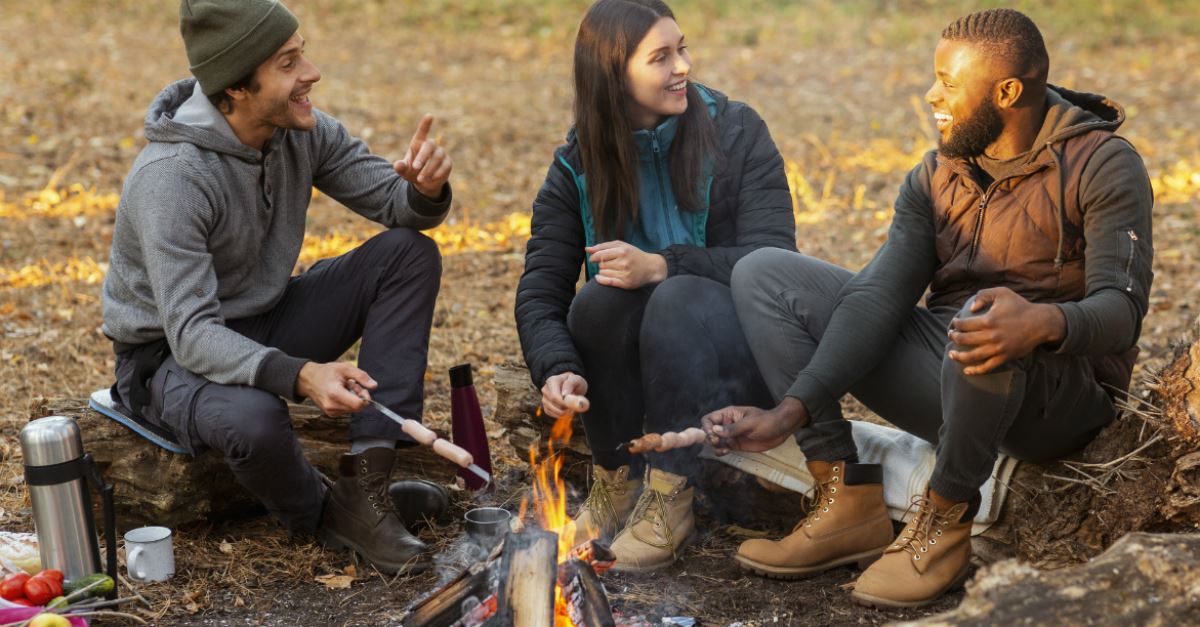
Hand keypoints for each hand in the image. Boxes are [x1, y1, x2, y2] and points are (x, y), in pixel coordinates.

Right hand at [297, 362, 374, 416]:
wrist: (308, 379)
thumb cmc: (327, 372)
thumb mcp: (345, 368)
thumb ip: (361, 376)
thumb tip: (374, 386)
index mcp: (335, 394)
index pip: (358, 405)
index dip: (365, 397)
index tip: (362, 388)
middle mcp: (332, 406)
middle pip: (357, 408)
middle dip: (359, 397)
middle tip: (353, 385)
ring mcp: (330, 412)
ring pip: (352, 409)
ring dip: (353, 399)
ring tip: (345, 387)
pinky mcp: (330, 414)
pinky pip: (346, 410)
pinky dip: (347, 402)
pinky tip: (340, 393)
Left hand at [393, 114, 451, 198]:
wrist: (425, 183)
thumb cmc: (412, 172)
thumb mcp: (404, 171)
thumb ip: (400, 168)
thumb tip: (397, 165)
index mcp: (418, 143)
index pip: (422, 132)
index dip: (425, 124)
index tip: (430, 116)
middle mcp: (431, 145)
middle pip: (429, 145)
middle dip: (422, 156)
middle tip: (415, 167)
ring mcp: (441, 153)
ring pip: (437, 157)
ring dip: (428, 169)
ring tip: (420, 179)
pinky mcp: (448, 163)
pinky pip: (445, 166)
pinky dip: (437, 173)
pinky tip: (429, 180)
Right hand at [541, 372, 588, 417]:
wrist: (571, 387)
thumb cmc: (575, 382)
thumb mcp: (576, 379)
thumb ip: (571, 384)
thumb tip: (564, 394)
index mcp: (552, 381)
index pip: (554, 396)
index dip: (564, 403)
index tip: (573, 405)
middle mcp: (545, 390)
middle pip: (553, 404)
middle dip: (565, 408)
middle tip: (574, 407)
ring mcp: (544, 399)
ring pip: (553, 411)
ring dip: (565, 412)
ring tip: (572, 407)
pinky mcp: (546, 407)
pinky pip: (553, 414)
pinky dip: (562, 415)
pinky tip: (567, 410)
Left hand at [586, 241, 666, 289]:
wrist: (650, 267)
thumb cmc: (633, 254)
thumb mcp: (620, 246)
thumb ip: (603, 246)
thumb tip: (586, 249)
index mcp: (623, 251)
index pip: (600, 255)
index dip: (594, 257)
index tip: (593, 259)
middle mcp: (624, 263)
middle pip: (601, 265)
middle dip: (601, 264)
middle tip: (608, 264)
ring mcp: (625, 274)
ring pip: (603, 273)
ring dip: (603, 272)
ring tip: (611, 269)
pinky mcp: (626, 284)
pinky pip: (607, 282)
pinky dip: (600, 279)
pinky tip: (600, 277)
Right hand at [701, 397, 808, 454]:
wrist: (781, 430)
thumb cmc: (767, 421)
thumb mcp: (750, 423)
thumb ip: (733, 428)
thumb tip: (715, 430)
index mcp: (728, 414)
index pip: (709, 419)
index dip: (706, 427)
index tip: (712, 435)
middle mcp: (727, 424)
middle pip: (709, 431)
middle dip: (709, 438)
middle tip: (716, 442)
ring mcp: (731, 435)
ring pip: (715, 442)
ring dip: (714, 446)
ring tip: (723, 449)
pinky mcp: (735, 445)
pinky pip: (723, 448)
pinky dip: (720, 451)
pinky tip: (725, 452)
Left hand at [947, 287, 1066, 374]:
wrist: (1040, 323)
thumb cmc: (1020, 306)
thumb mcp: (1002, 293)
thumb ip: (983, 295)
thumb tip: (971, 308)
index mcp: (988, 321)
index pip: (963, 325)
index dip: (955, 324)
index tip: (954, 323)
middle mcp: (992, 336)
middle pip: (964, 340)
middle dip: (954, 337)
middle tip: (951, 335)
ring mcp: (998, 348)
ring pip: (973, 356)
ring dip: (958, 356)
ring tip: (951, 354)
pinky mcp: (1005, 357)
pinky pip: (987, 367)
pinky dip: (976, 370)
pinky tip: (966, 371)